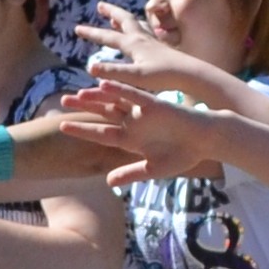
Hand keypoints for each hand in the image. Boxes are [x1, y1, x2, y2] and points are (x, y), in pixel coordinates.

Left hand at [54, 79, 219, 184]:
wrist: (206, 141)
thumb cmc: (183, 155)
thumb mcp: (153, 169)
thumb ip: (130, 173)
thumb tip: (108, 183)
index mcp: (131, 139)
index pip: (101, 133)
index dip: (83, 130)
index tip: (63, 127)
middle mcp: (134, 123)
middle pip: (103, 113)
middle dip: (84, 107)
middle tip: (62, 101)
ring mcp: (143, 112)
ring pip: (115, 101)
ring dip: (97, 97)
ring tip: (79, 93)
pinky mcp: (155, 104)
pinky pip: (134, 95)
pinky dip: (120, 91)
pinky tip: (105, 86)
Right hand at [78, 2, 237, 104]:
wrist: (190, 74)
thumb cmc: (163, 77)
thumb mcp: (134, 77)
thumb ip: (112, 72)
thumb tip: (90, 68)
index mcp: (134, 44)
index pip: (108, 36)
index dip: (91, 33)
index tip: (77, 28)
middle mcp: (143, 39)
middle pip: (124, 19)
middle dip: (110, 13)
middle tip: (100, 5)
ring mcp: (154, 42)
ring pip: (137, 24)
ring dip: (124, 20)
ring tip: (116, 19)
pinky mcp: (162, 48)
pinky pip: (147, 34)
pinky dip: (139, 30)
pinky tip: (140, 36)